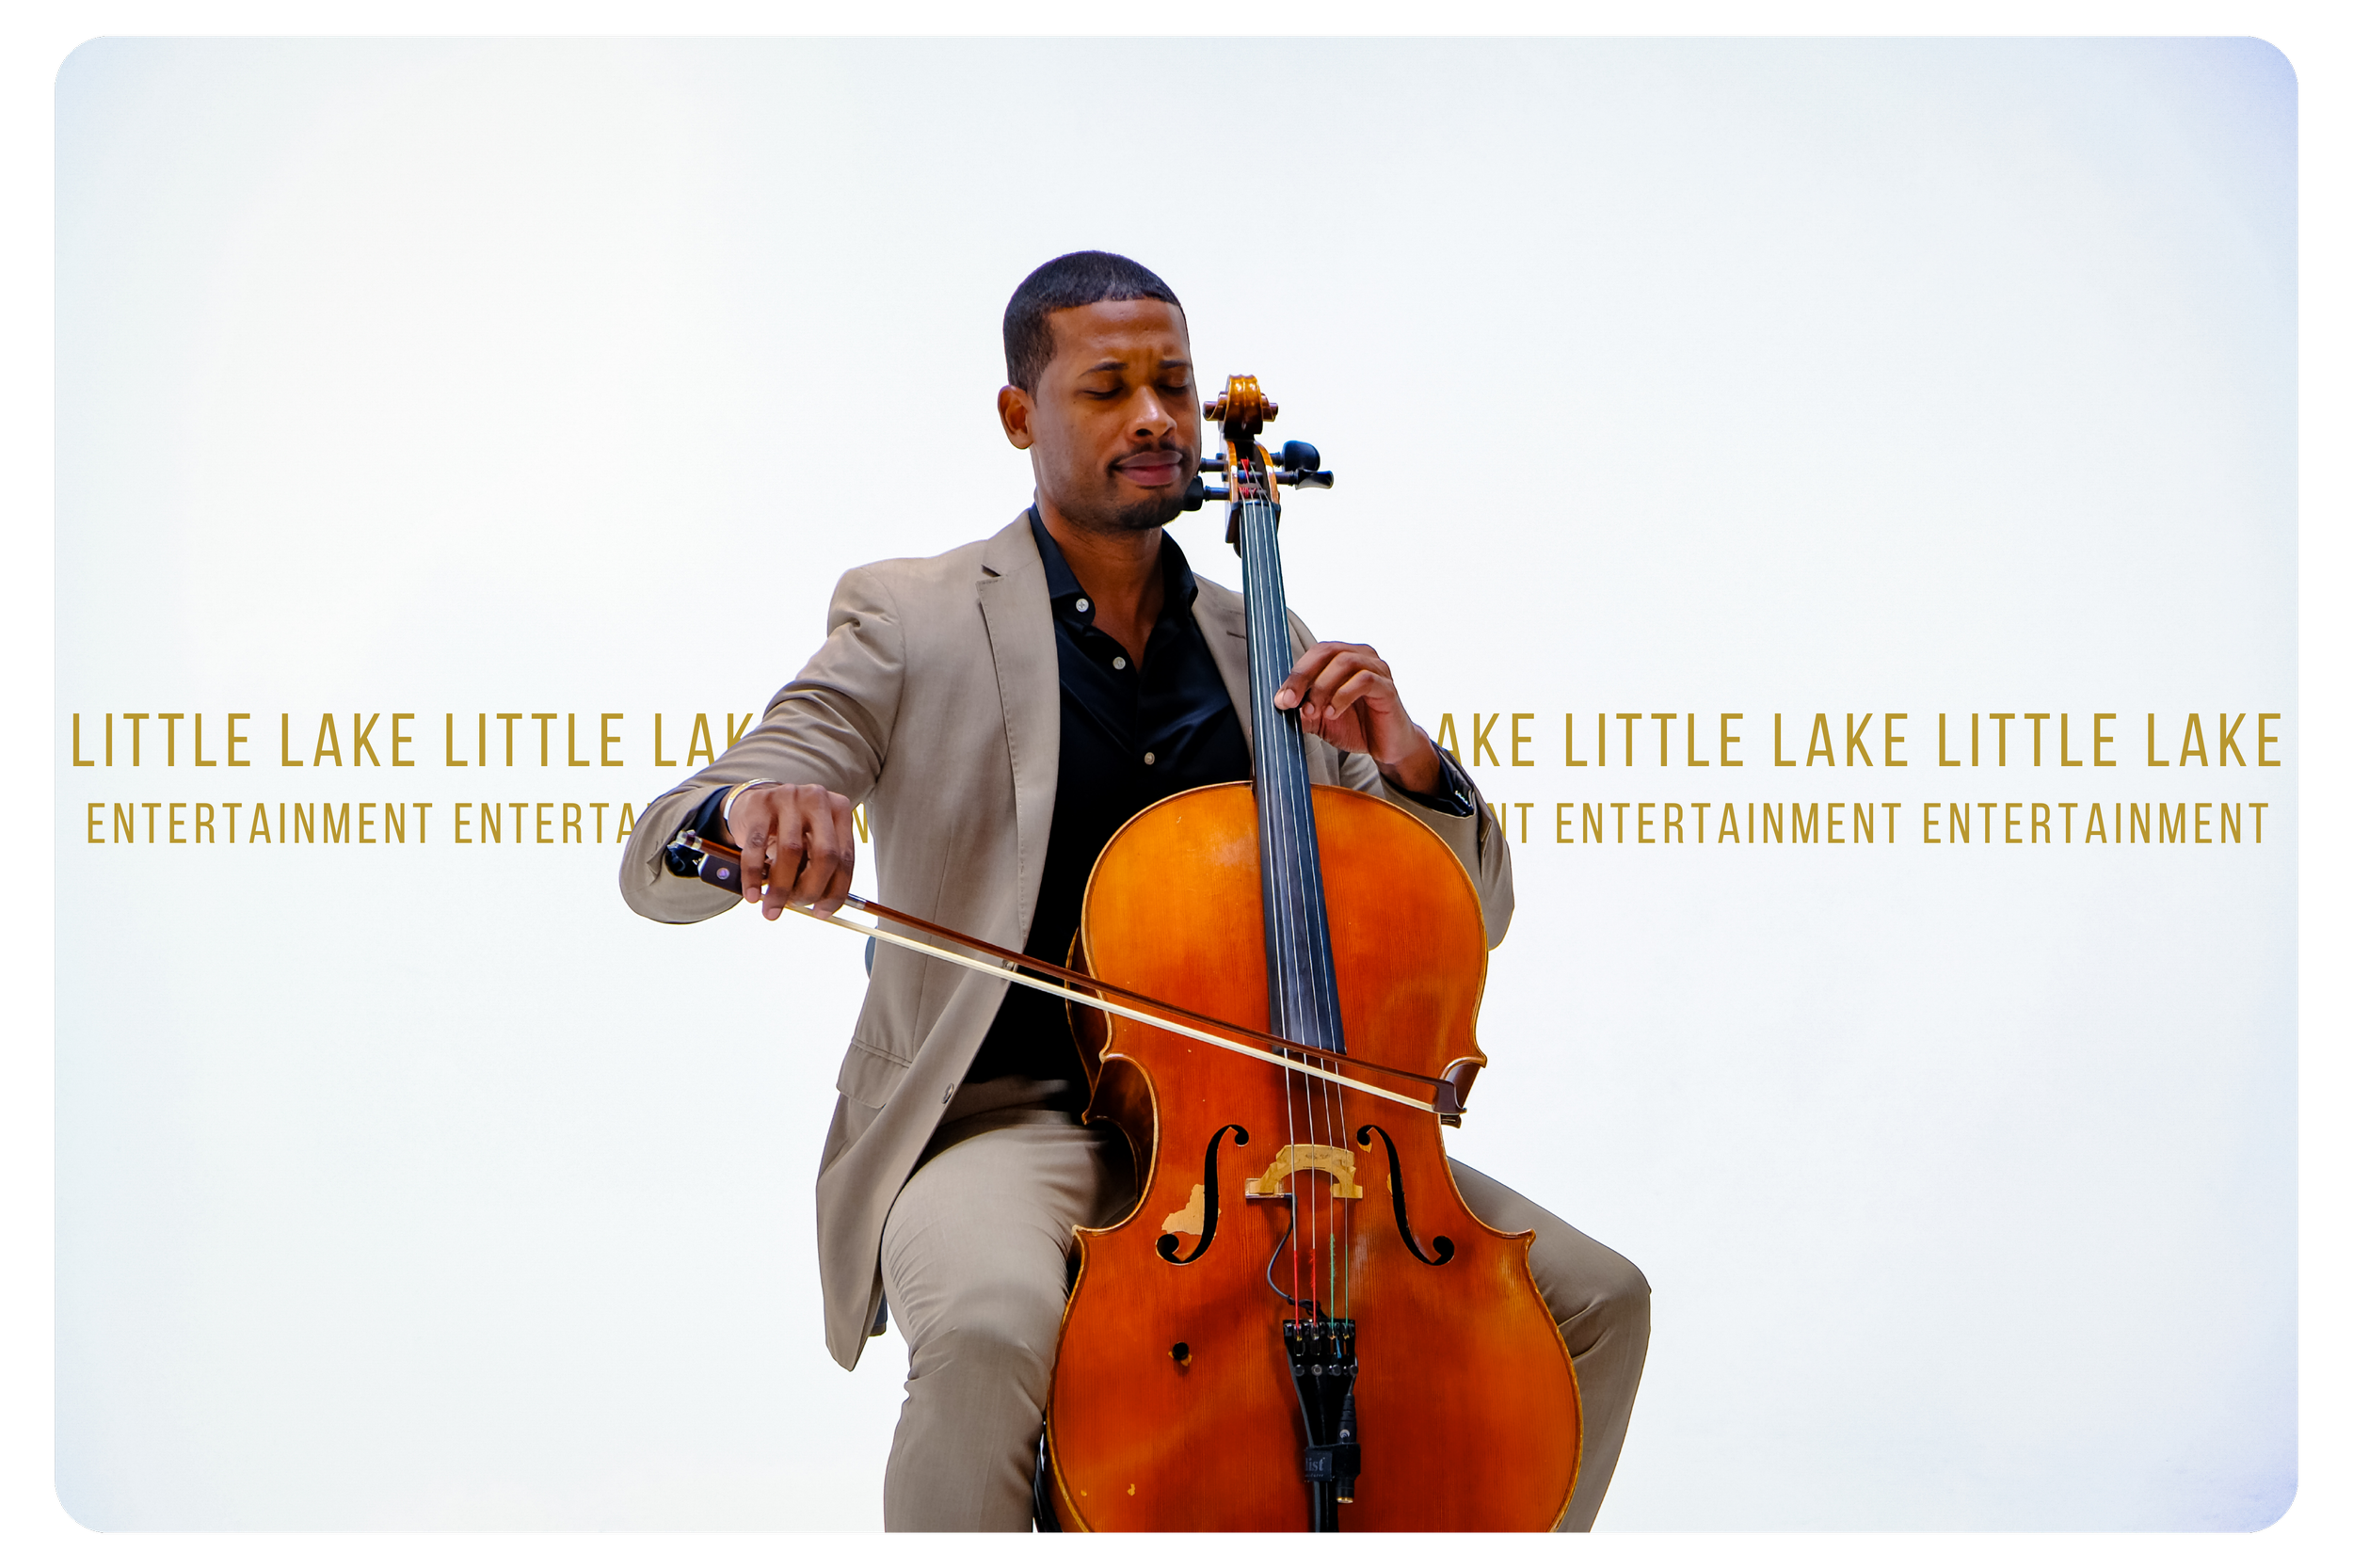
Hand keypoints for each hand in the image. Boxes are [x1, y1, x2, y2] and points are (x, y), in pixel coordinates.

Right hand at [723, 783, 857, 918]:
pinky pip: (756, 847)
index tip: (822, 912)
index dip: (835, 891)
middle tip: (798, 906)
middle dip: (811, 889)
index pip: (845, 857)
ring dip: (781, 888)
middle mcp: (818, 800)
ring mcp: (789, 798)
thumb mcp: (811, 839)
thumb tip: (820, 905)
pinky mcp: (760, 804)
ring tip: (772, 907)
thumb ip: (820, 866)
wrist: (755, 803)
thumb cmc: (789, 828)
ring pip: (790, 852)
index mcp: (839, 810)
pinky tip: (753, 895)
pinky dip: (753, 876)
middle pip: (825, 854)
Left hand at [1273, 641, 1441, 795]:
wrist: (1387, 747)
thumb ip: (1300, 710)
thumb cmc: (1356, 726)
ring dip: (1322, 688)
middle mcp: (1361, 657)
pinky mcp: (1387, 688)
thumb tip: (1275, 708)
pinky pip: (1364, 680)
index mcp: (1343, 658)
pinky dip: (1342, 696)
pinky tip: (1333, 713)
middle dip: (1303, 676)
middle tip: (1291, 702)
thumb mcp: (1319, 719)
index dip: (1295, 674)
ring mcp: (1377, 670)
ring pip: (1345, 663)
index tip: (1280, 699)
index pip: (1314, 653)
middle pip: (1327, 651)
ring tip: (1314, 711)